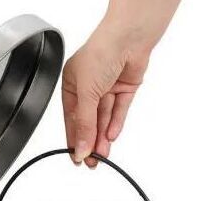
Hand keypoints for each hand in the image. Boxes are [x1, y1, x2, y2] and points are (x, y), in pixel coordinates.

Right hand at [62, 23, 149, 167]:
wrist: (129, 37)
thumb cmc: (101, 52)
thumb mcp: (85, 93)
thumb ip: (84, 124)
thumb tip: (80, 148)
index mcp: (71, 84)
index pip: (71, 119)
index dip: (74, 140)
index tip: (77, 158)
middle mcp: (88, 86)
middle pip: (89, 121)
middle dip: (90, 142)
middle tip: (92, 162)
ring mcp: (107, 88)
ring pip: (104, 118)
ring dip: (103, 137)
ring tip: (103, 154)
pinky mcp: (124, 88)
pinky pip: (119, 111)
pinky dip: (116, 124)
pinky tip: (111, 136)